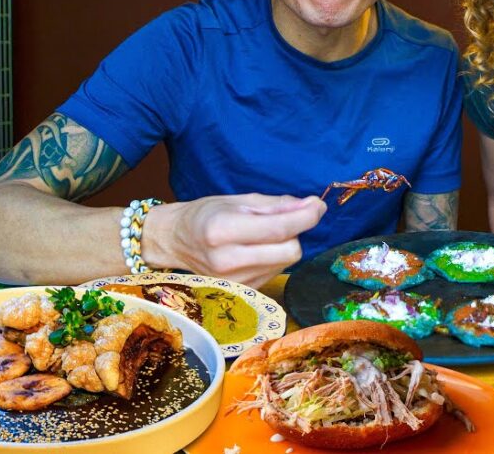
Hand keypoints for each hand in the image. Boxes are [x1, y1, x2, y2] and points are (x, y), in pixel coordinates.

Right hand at [152, 194, 325, 286]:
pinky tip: (256, 251)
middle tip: (280, 220)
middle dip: (294, 233)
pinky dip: (274, 259)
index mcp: (223, 231)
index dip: (306, 216)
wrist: (175, 242)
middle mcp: (227, 260)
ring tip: (259, 236)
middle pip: (290, 251)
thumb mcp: (238, 201)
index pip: (280, 228)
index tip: (318, 205)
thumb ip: (277, 205)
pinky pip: (276, 273)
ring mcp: (233, 281)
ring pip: (286, 262)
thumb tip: (313, 205)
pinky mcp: (240, 292)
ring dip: (284, 246)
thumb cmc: (206, 215)